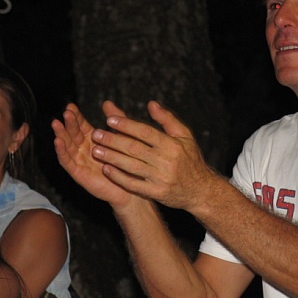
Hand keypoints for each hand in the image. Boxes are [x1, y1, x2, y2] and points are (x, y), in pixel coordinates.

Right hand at [51, 103, 136, 209]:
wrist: (132, 186)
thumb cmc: (128, 161)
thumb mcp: (122, 135)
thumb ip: (115, 119)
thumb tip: (107, 102)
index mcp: (93, 140)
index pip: (81, 125)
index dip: (76, 116)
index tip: (71, 106)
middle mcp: (84, 150)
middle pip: (73, 134)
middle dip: (68, 123)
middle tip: (66, 112)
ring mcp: (80, 161)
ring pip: (67, 146)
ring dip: (61, 135)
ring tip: (57, 123)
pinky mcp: (79, 174)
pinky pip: (68, 162)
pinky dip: (62, 152)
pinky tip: (58, 141)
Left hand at [90, 100, 216, 212]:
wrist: (201, 190)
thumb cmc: (191, 159)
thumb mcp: (185, 136)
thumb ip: (167, 119)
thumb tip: (150, 104)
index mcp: (173, 144)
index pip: (145, 132)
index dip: (126, 125)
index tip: (110, 120)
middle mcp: (167, 160)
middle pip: (135, 148)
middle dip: (113, 140)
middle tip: (96, 134)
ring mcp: (161, 178)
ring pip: (131, 166)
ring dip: (111, 158)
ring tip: (95, 151)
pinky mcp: (157, 193)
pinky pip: (134, 184)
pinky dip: (119, 177)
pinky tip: (107, 170)